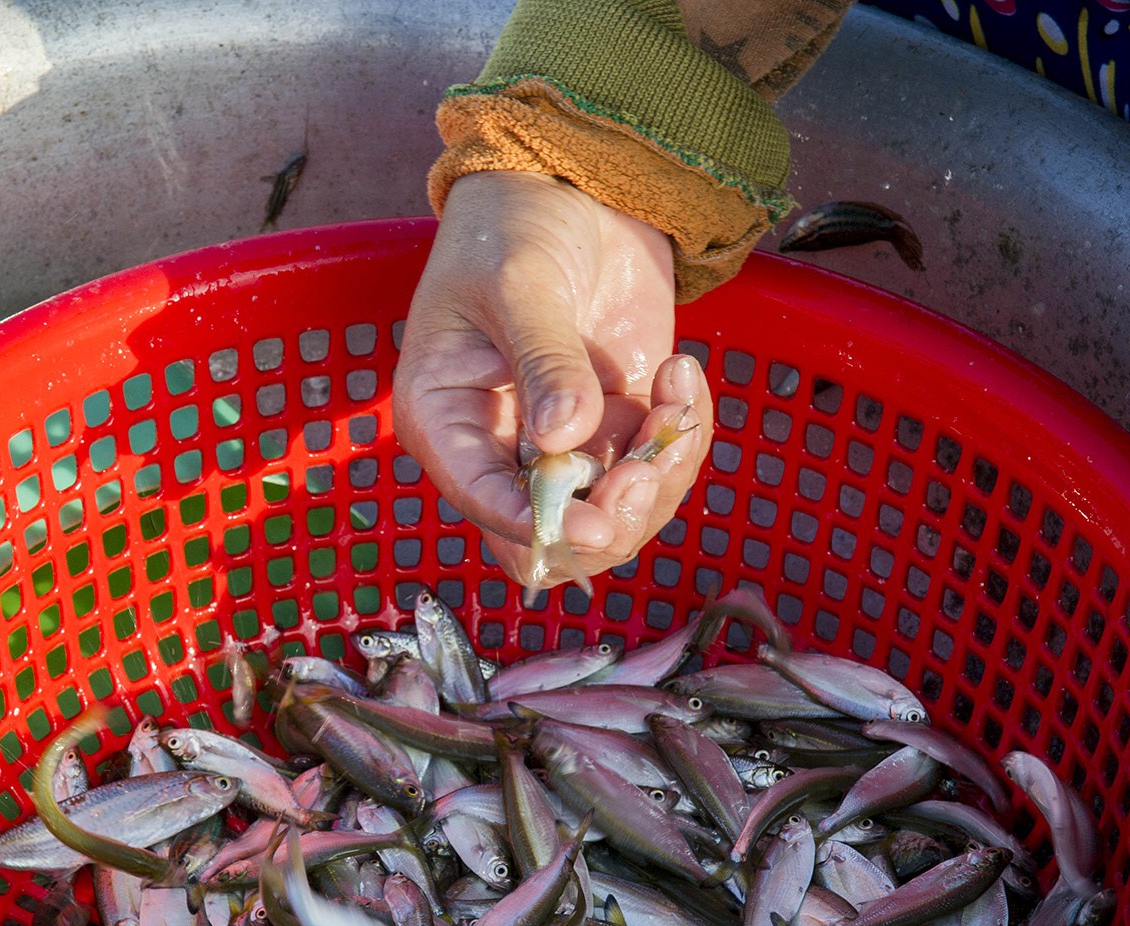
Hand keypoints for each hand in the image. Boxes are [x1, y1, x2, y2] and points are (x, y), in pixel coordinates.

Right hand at [394, 171, 713, 584]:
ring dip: (659, 475)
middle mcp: (500, 448)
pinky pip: (656, 470)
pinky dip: (683, 437)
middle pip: (554, 539)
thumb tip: (565, 436)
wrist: (570, 183)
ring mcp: (564, 444)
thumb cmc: (513, 224)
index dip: (542, 526)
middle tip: (648, 463)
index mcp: (447, 421)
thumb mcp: (521, 282)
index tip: (596, 517)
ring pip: (615, 516)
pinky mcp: (617, 426)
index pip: (486, 507)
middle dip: (611, 516)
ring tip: (675, 395)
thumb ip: (544, 360)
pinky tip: (681, 374)